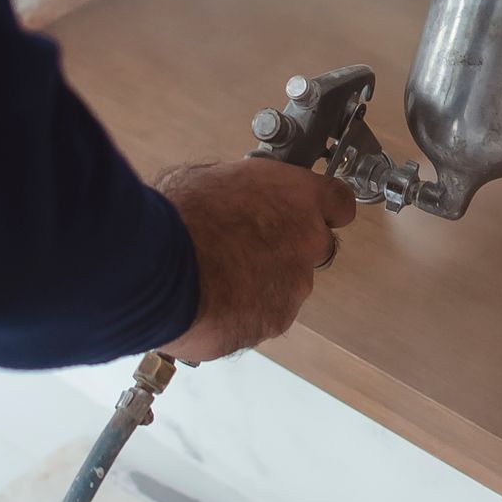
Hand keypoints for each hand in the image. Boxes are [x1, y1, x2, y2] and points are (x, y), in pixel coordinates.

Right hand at [156, 158, 356, 362]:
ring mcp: (295, 286)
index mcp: (299, 197)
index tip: (310, 213)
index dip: (323, 209)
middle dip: (289, 247)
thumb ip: (245, 190)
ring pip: (288, 285)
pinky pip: (265, 314)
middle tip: (249, 244)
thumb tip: (238, 195)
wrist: (161, 271)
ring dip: (263, 281)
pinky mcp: (274, 322)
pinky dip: (245, 310)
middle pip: (316, 247)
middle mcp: (308, 241)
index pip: (340, 203)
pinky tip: (214, 298)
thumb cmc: (182, 219)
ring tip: (218, 274)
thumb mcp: (214, 179)